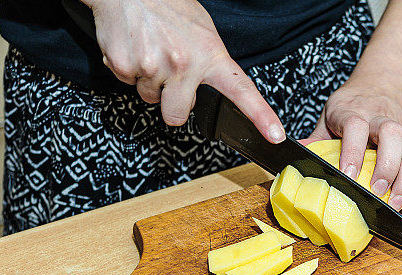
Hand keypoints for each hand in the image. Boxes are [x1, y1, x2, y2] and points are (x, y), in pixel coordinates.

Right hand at [84, 0, 284, 141]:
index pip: (242, 90)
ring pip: (150, 98)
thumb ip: (207, 62)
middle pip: (177, 115)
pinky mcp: (127, 67)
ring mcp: (155, 68)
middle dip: (171, 103)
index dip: (261, 116)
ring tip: (150, 50)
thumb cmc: (165, 5)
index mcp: (210, 55)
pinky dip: (129, 70)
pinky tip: (135, 47)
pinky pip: (128, 83)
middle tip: (168, 75)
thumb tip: (208, 84)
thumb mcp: (201, 30)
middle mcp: (184, 64)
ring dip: (150, 81)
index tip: (274, 135)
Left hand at [302, 80, 401, 210]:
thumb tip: (297, 155)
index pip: (356, 126)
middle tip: (377, 191)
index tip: (349, 175)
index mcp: (355, 111)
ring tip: (395, 203)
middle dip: (386, 165)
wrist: (387, 81)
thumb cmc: (354, 102)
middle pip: (392, 134)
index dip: (353, 151)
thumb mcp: (331, 113)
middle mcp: (382, 118)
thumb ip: (317, 138)